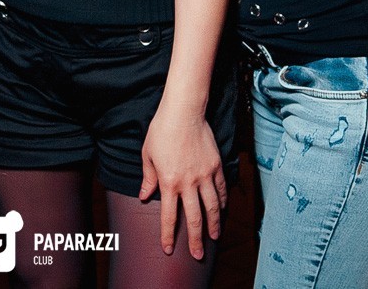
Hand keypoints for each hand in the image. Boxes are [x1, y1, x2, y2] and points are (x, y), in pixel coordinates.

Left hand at [139, 107, 226, 258]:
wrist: (183, 112)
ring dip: (214, 224)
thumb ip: (148, 178)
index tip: (169, 249)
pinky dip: (223, 202)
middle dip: (196, 239)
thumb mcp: (148, 155)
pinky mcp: (216, 166)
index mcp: (168, 182)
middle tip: (198, 254)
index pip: (168, 216)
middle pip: (194, 218)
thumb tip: (144, 196)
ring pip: (212, 207)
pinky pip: (221, 189)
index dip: (168, 235)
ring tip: (215, 236)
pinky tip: (223, 210)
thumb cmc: (161, 131)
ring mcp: (205, 175)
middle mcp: (188, 182)